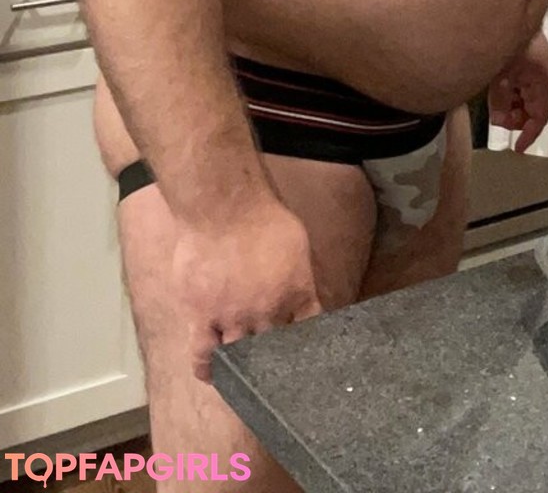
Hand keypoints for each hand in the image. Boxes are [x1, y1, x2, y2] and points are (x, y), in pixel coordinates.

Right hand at [173, 198, 322, 381]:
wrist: (224, 207)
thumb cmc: (263, 217)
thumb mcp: (297, 245)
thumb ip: (300, 277)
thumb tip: (303, 299)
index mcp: (296, 293)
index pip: (307, 332)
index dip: (306, 346)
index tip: (304, 357)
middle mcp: (267, 312)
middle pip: (274, 350)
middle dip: (275, 362)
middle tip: (273, 372)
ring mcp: (233, 317)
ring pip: (240, 358)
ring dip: (244, 367)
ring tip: (246, 377)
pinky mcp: (202, 316)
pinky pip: (202, 354)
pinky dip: (207, 369)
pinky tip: (212, 376)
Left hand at [487, 30, 547, 153]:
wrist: (511, 9)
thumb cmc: (509, 43)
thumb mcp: (501, 76)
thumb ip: (500, 101)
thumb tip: (499, 122)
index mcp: (541, 82)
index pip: (540, 116)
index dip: (530, 134)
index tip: (517, 148)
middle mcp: (541, 78)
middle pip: (533, 108)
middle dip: (517, 119)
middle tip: (499, 120)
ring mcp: (534, 69)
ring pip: (524, 97)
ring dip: (511, 106)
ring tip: (495, 104)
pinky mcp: (525, 62)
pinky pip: (519, 85)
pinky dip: (509, 93)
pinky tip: (496, 92)